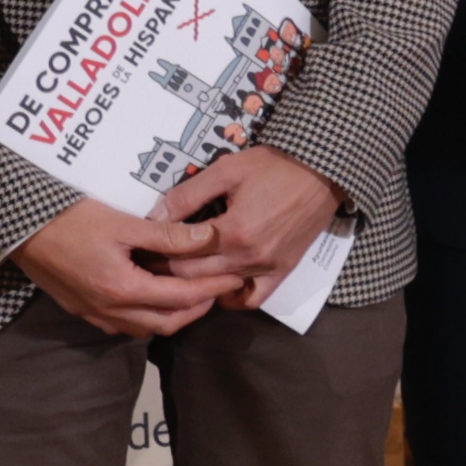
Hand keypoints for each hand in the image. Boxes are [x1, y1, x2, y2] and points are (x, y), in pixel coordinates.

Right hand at [10, 192, 226, 338]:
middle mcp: (109, 310)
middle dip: (197, 310)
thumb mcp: (122, 223)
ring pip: (144, 328)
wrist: (17, 226)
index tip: (235, 278)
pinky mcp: (80, 309)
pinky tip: (153, 295)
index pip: (182, 298)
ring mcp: (93, 314)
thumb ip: (167, 236)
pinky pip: (122, 324)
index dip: (213, 290)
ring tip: (190, 292)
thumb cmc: (68, 219)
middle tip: (217, 289)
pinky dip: (146, 316)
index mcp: (123, 289)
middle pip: (166, 324)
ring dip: (171, 315)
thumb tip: (208, 238)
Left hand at [167, 144, 348, 305]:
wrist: (322, 171)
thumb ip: (188, 195)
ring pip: (220, 290)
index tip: (142, 250)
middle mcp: (249, 258)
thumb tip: (155, 217)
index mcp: (232, 232)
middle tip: (150, 263)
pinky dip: (233, 297)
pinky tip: (219, 285)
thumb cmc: (274, 166)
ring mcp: (268, 268)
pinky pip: (253, 299)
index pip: (181, 256)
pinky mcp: (282, 271)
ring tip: (179, 273)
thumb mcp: (227, 170)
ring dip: (196, 285)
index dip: (156, 254)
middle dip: (168, 272)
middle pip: (195, 278)